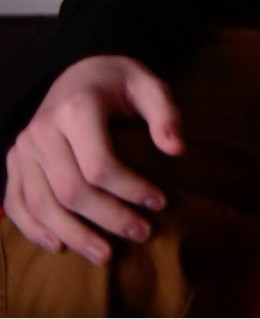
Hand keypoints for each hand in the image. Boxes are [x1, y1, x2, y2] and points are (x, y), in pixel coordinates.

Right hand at [4, 55, 182, 263]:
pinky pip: (16, 202)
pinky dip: (33, 228)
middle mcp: (42, 130)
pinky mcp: (13, 162)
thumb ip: (165, 113)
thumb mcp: (149, 84)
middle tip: (142, 233)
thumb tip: (177, 150)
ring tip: (105, 254)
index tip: (159, 202)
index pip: (100, 165)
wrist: (78, 72)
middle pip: (71, 190)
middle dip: (108, 218)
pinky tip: (58, 245)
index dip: (130, 190)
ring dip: (73, 234)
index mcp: (77, 109)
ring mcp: (23, 148)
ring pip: (41, 204)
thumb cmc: (119, 82)